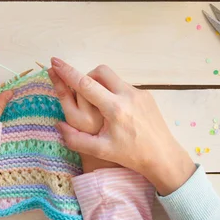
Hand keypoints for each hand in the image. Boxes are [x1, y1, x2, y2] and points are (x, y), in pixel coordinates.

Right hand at [50, 58, 195, 195]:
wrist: (164, 157)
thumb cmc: (132, 156)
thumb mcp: (101, 151)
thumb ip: (76, 140)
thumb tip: (58, 124)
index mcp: (115, 109)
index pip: (86, 84)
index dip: (68, 72)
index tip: (55, 61)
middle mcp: (128, 96)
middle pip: (101, 71)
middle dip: (87, 76)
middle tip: (83, 93)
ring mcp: (139, 93)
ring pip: (113, 77)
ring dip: (101, 84)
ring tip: (100, 106)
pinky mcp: (146, 95)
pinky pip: (124, 86)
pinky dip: (113, 92)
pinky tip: (115, 111)